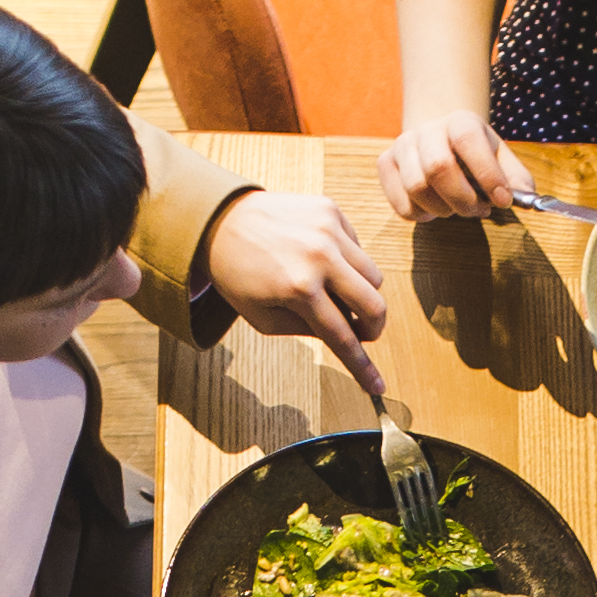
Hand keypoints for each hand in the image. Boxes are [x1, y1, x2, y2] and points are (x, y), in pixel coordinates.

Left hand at [203, 189, 392, 406]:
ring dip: (362, 295)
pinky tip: (323, 262)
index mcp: (299, 289)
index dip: (362, 366)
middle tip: (360, 332)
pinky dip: (347, 263)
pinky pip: (357, 247)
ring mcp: (328, 229)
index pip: (343, 337)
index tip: (377, 386)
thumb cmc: (237, 274)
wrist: (219, 220)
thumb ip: (307, 331)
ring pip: (373, 276)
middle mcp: (320, 256)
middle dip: (373, 328)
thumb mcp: (264, 318)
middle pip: (374, 305)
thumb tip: (345, 337)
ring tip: (336, 295)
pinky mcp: (329, 210)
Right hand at [382, 111, 525, 226]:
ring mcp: (402, 146)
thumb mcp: (500, 157)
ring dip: (443, 210)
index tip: (502, 201)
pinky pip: (401, 204)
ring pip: (417, 188)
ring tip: (456, 208)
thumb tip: (528, 199)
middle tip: (478, 210)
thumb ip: (517, 178)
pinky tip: (434, 209)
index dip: (487, 175)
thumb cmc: (474, 153)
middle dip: (462, 199)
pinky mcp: (386, 165)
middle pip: (438, 168)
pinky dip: (422, 216)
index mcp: (460, 121)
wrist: (438, 136)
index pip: (469, 142)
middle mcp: (427, 130)